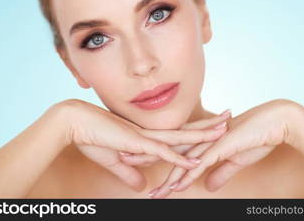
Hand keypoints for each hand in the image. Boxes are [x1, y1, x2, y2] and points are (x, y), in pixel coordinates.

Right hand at [57, 99, 228, 191]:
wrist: (74, 123)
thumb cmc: (92, 137)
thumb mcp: (115, 161)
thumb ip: (130, 173)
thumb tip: (143, 186)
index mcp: (147, 135)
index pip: (177, 133)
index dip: (195, 129)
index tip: (212, 124)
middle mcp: (150, 134)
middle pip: (186, 130)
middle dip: (208, 125)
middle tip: (228, 117)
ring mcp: (145, 137)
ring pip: (180, 137)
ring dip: (202, 135)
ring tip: (223, 129)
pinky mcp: (137, 144)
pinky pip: (162, 153)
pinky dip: (179, 157)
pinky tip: (195, 160)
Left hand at [150, 99, 294, 197]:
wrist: (275, 123)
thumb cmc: (256, 138)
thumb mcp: (235, 161)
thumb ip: (219, 172)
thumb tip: (207, 186)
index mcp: (203, 139)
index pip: (174, 148)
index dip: (154, 153)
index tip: (136, 159)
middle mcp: (202, 139)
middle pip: (169, 151)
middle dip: (146, 156)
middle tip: (123, 160)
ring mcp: (210, 142)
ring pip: (182, 162)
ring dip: (166, 179)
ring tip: (152, 192)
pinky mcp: (221, 146)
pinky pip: (200, 164)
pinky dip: (187, 177)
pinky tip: (177, 188)